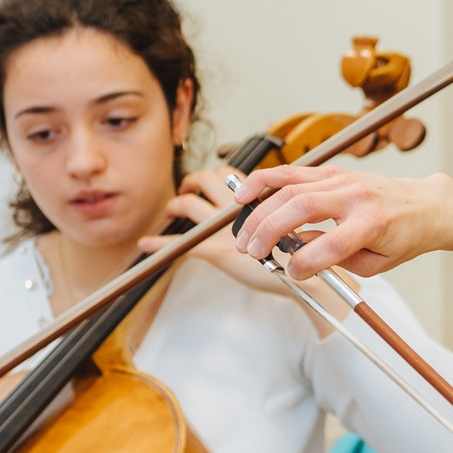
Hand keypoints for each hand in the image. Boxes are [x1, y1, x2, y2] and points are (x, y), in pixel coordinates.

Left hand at [135, 167, 289, 296]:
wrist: (306, 277)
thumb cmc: (301, 255)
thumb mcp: (292, 225)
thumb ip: (276, 215)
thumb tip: (265, 213)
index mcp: (257, 200)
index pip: (230, 175)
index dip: (216, 175)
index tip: (210, 182)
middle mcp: (238, 210)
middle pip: (206, 180)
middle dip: (192, 181)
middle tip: (187, 188)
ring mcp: (225, 230)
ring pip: (190, 205)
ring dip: (175, 204)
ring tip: (171, 210)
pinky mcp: (217, 252)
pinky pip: (181, 244)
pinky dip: (160, 244)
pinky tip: (146, 245)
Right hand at [230, 165, 444, 278]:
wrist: (422, 205)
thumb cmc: (401, 236)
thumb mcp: (377, 262)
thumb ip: (339, 259)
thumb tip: (299, 250)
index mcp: (372, 223)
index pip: (331, 244)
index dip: (305, 263)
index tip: (292, 273)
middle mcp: (355, 196)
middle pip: (301, 209)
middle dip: (269, 232)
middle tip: (252, 252)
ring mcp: (341, 178)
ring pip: (290, 188)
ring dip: (260, 211)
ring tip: (244, 234)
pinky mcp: (331, 170)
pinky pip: (291, 172)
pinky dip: (264, 181)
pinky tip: (244, 195)